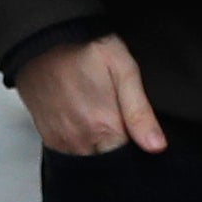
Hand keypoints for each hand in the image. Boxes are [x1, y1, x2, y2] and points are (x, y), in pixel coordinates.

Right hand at [15, 33, 165, 155]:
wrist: (43, 37)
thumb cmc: (88, 48)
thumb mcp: (124, 70)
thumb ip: (140, 113)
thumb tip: (157, 148)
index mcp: (105, 129)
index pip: (126, 162)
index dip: (137, 153)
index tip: (139, 138)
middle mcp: (81, 142)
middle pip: (106, 164)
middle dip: (116, 153)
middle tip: (120, 126)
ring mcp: (61, 141)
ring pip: (86, 162)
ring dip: (97, 151)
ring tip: (101, 124)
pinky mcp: (46, 135)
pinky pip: (67, 154)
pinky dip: (79, 147)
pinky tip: (84, 126)